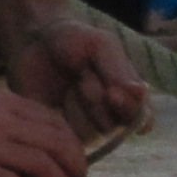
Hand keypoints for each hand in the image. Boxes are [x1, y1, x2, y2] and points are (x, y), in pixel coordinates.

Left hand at [0, 1, 149, 142]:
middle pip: (112, 124)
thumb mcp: (101, 45)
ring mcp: (86, 128)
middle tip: (82, 76)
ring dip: (76, 105)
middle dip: (95, 99)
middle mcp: (110, 117)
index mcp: (128, 98)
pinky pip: (65, 137)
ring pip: (89, 133)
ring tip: (69, 84)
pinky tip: (54, 98)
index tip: (112, 94)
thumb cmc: (74, 40)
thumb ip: (120, 70)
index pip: (141, 119)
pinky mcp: (61, 134)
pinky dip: (60, 115)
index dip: (127, 109)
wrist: (34, 39)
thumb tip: (141, 92)